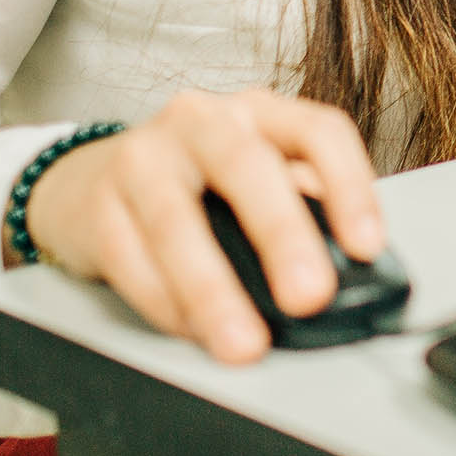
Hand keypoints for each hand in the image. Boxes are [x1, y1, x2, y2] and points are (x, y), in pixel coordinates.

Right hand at [21, 89, 381, 362]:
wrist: (88, 180)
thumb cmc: (196, 184)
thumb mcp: (258, 181)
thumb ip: (302, 212)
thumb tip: (350, 277)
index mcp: (260, 112)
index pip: (318, 132)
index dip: (349, 187)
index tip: (367, 247)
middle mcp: (201, 121)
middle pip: (246, 165)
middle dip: (282, 233)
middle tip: (307, 296)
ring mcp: (143, 157)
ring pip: (176, 219)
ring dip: (213, 289)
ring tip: (243, 342)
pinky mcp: (97, 204)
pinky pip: (131, 258)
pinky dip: (166, 303)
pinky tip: (192, 330)